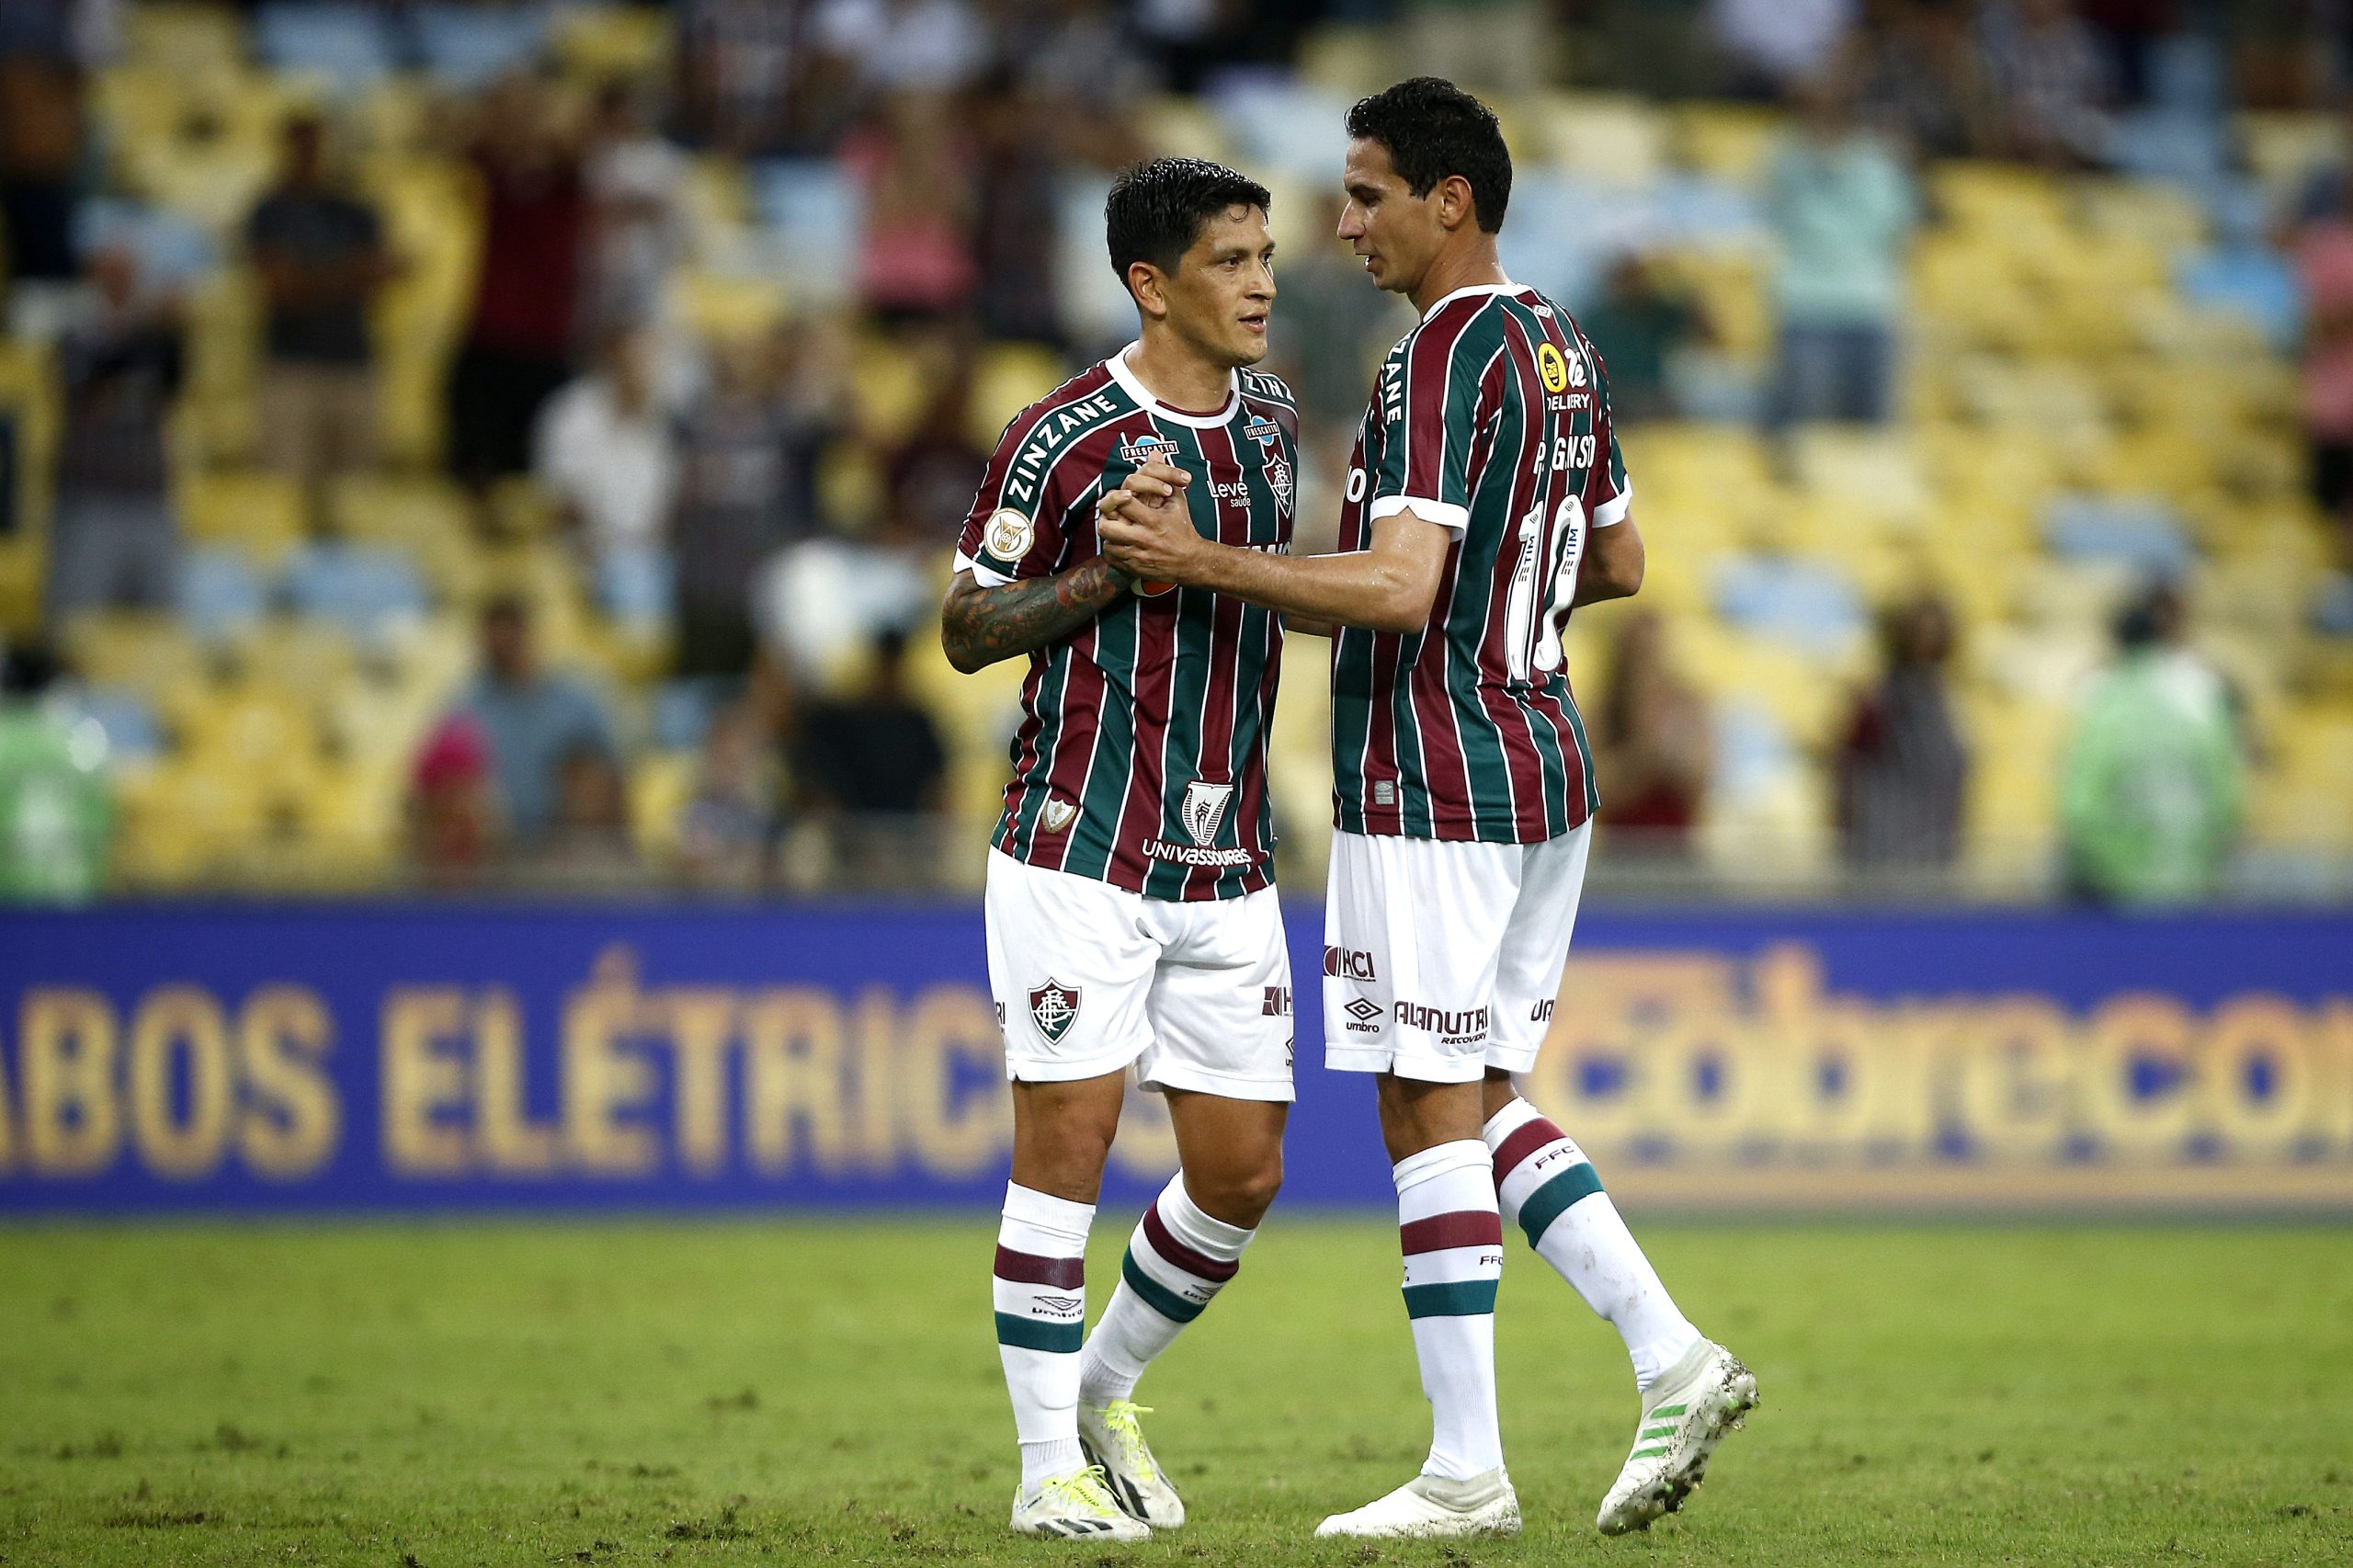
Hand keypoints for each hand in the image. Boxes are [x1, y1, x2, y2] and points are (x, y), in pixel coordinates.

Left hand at [1095, 462, 1202, 591]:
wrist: (1191, 561)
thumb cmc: (1183, 528)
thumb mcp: (1177, 501)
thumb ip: (1164, 476)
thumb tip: (1154, 453)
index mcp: (1154, 520)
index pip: (1125, 503)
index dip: (1119, 497)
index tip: (1124, 496)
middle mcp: (1144, 539)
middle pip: (1107, 527)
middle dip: (1107, 519)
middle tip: (1113, 516)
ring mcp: (1138, 556)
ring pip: (1107, 543)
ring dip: (1110, 535)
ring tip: (1117, 529)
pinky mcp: (1134, 568)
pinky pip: (1112, 558)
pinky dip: (1113, 550)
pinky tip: (1121, 544)